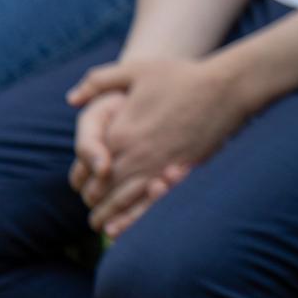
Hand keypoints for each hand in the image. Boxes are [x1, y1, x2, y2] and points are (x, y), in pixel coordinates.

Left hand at [66, 57, 248, 233]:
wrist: (226, 87)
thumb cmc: (182, 76)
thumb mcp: (135, 70)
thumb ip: (98, 81)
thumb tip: (71, 99)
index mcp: (119, 134)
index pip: (89, 169)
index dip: (83, 182)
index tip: (82, 190)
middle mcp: (135, 155)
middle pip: (105, 191)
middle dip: (96, 206)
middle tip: (93, 217)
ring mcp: (159, 166)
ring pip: (126, 201)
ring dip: (113, 217)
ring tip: (106, 227)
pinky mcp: (182, 172)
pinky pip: (153, 202)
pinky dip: (138, 218)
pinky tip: (134, 225)